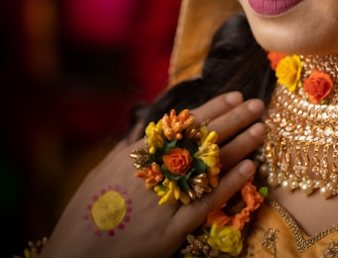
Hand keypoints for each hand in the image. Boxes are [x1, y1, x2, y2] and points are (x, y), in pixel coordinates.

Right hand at [41, 91, 264, 257]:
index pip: (184, 124)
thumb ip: (128, 151)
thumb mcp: (103, 172)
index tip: (234, 96)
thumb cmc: (87, 213)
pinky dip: (230, 183)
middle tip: (257, 105)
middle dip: (234, 120)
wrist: (76, 254)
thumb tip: (145, 130)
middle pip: (202, 140)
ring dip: (239, 146)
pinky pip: (208, 201)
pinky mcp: (173, 228)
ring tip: (260, 130)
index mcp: (138, 155)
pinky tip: (250, 169)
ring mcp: (166, 198)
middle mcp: (155, 171)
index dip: (213, 108)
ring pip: (211, 166)